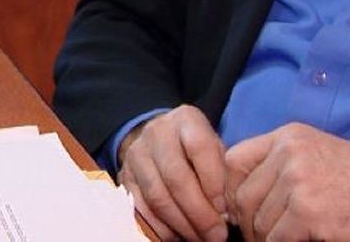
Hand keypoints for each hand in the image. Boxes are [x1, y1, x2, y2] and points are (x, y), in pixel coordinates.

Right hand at [117, 105, 230, 241]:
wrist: (159, 139)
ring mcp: (137, 155)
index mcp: (186, 119)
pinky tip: (179, 236)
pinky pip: (141, 209)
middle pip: (176, 177)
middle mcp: (158, 133)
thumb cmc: (196, 149)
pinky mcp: (124, 177)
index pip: (200, 148)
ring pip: (157, 197)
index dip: (214, 183)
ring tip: (200, 239)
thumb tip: (225, 214)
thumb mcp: (215, 149)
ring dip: (182, 225)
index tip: (225, 210)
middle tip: (216, 235)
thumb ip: (223, 173)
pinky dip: (161, 229)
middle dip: (199, 213)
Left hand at [223, 123, 349, 241]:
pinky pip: (276, 238)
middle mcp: (288, 154)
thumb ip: (278, 165)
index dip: (230, 191)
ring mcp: (297, 182)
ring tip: (283, 240)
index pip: (233, 161)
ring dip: (266, 238)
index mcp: (287, 137)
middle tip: (260, 237)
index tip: (239, 211)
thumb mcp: (315, 153)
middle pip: (242, 196)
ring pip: (258, 222)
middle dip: (247, 223)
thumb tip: (237, 198)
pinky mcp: (308, 212)